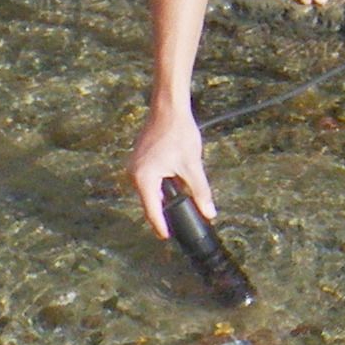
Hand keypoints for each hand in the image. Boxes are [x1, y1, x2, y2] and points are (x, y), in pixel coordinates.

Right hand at [126, 100, 209, 241]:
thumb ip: (200, 192)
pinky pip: (148, 180)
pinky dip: (159, 187)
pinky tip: (172, 189)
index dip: (161, 226)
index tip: (168, 238)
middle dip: (163, 213)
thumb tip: (209, 213)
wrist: (169, 107)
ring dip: (162, 199)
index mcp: (144, 179)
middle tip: (176, 226)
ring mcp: (135, 166)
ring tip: (177, 209)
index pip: (152, 211)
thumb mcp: (192, 166)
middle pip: (149, 202)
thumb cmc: (178, 133)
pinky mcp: (139, 159)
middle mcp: (134, 174)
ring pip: (149, 191)